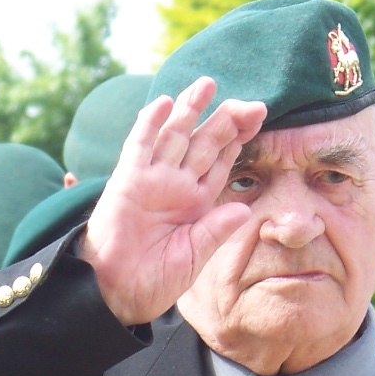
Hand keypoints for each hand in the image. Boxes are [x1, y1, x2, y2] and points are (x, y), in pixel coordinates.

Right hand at [80, 77, 266, 325]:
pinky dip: (150, 124)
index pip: (222, 162)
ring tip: (207, 84)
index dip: (239, 139)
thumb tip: (246, 208)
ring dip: (191, 110)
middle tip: (250, 102)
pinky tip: (165, 103)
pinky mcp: (127, 180)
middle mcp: (177, 185)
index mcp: (198, 203)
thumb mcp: (194, 255)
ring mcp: (152, 179)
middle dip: (226, 121)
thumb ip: (217, 229)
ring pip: (175, 136)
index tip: (258, 117)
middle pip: (205, 143)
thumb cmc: (155, 278)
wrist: (116, 291)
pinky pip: (140, 146)